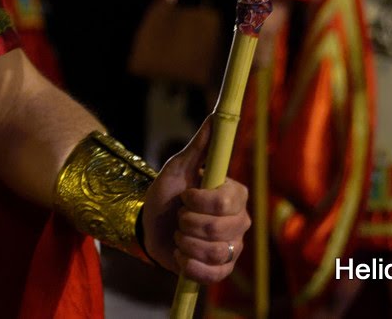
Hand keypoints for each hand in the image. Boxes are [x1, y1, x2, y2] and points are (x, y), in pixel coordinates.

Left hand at [140, 121, 249, 282]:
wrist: (150, 225)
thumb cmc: (168, 193)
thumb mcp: (178, 167)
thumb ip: (200, 145)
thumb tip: (215, 116)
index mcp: (235, 195)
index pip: (225, 202)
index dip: (199, 201)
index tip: (185, 195)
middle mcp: (241, 221)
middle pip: (218, 229)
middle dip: (186, 222)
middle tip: (179, 216)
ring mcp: (234, 248)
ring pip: (213, 252)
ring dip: (184, 243)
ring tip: (178, 234)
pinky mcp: (222, 270)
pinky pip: (211, 274)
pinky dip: (188, 264)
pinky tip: (180, 254)